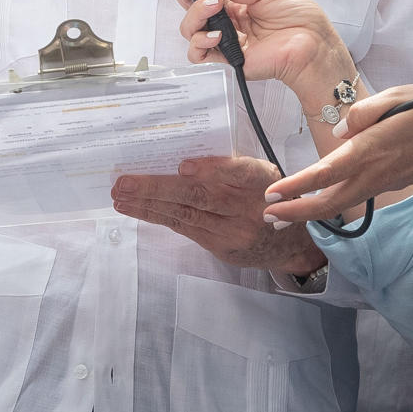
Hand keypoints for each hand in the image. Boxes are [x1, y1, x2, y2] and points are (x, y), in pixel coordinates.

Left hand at [112, 156, 324, 274]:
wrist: (291, 242)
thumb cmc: (269, 195)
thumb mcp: (261, 173)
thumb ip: (229, 166)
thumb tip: (182, 164)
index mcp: (261, 179)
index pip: (235, 172)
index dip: (207, 169)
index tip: (180, 167)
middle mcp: (248, 207)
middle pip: (199, 196)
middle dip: (157, 188)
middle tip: (124, 182)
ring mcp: (234, 231)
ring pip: (185, 215)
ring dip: (148, 205)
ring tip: (121, 196)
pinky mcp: (222, 247)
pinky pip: (185, 229)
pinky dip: (159, 217)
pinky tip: (138, 209)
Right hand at [164, 0, 355, 116]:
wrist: (313, 45)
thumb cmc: (300, 19)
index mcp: (234, 3)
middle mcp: (225, 21)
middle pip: (188, 7)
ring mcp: (224, 41)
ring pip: (189, 29)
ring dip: (195, 13)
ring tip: (215, 4)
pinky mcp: (226, 60)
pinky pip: (199, 54)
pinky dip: (200, 41)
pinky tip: (215, 33)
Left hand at [265, 83, 412, 224]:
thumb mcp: (400, 96)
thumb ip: (364, 111)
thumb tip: (340, 130)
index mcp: (371, 149)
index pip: (326, 172)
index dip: (297, 186)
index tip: (272, 195)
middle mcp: (373, 172)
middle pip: (328, 203)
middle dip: (296, 212)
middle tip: (267, 217)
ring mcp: (382, 182)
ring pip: (339, 204)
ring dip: (309, 211)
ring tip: (282, 214)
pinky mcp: (388, 183)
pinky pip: (352, 197)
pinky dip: (328, 202)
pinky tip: (315, 197)